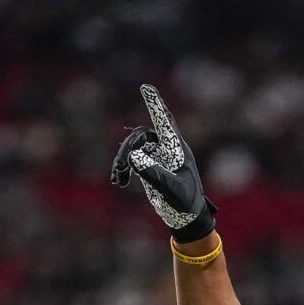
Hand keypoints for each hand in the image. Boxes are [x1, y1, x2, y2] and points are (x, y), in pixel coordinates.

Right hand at [110, 85, 216, 241]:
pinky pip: (131, 159)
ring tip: (117, 178)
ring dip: (122, 160)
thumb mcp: (171, 190)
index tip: (146, 87)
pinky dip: (123, 168)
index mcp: (177, 148)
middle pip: (141, 135)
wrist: (186, 217)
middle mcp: (166, 147)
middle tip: (121, 167)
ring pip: (133, 147)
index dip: (155, 104)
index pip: (164, 121)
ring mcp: (157, 155)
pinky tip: (119, 182)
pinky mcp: (149, 165)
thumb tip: (133, 157)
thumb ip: (153, 173)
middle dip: (128, 148)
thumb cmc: (185, 203)